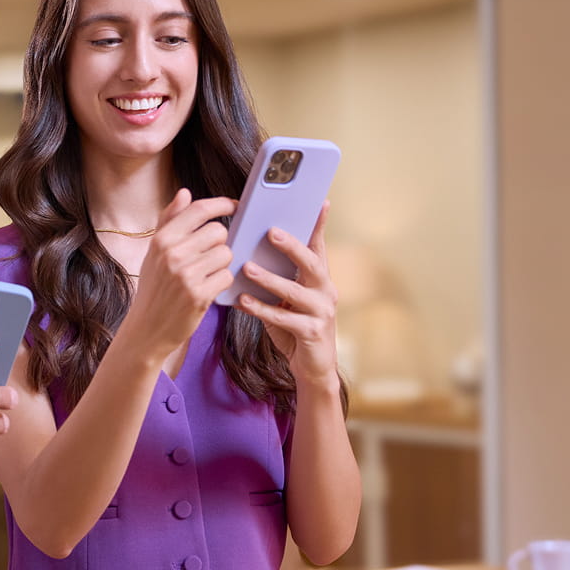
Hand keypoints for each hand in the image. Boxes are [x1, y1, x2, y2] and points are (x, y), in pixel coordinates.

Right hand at [124, 189, 236, 364]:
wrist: (147, 328)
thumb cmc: (153, 288)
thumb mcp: (154, 252)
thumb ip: (169, 220)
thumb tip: (185, 193)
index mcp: (162, 239)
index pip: (199, 210)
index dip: (222, 204)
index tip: (234, 206)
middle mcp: (172, 254)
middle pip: (218, 231)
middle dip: (219, 243)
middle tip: (209, 257)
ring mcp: (185, 274)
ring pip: (226, 254)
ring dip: (222, 264)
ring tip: (206, 275)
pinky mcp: (199, 295)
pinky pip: (227, 276)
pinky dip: (222, 282)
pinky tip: (208, 288)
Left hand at [234, 202, 338, 386]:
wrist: (311, 368)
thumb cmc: (295, 327)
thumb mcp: (287, 299)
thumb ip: (277, 277)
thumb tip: (250, 253)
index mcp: (319, 279)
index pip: (318, 247)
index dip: (319, 225)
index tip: (320, 201)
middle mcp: (326, 291)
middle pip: (311, 263)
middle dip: (291, 246)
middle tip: (270, 231)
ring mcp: (322, 312)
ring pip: (295, 291)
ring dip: (269, 278)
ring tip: (247, 267)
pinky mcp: (312, 333)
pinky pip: (284, 318)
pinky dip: (262, 309)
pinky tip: (243, 302)